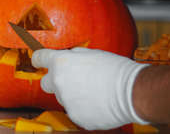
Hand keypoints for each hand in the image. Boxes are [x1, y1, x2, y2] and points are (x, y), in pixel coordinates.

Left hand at [31, 48, 148, 129]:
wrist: (131, 91)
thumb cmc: (115, 69)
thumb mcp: (91, 53)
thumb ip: (73, 56)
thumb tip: (67, 58)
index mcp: (61, 63)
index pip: (39, 58)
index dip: (39, 59)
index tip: (38, 61)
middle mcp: (59, 82)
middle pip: (45, 83)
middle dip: (54, 81)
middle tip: (70, 79)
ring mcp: (66, 102)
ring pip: (63, 98)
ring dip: (72, 94)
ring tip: (93, 91)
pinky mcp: (76, 117)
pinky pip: (75, 110)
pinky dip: (83, 107)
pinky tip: (97, 102)